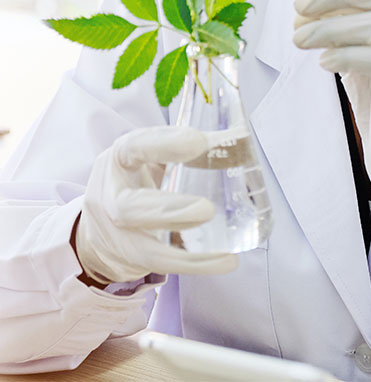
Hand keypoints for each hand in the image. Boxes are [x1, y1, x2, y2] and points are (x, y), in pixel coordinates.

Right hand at [75, 125, 237, 284]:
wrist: (101, 224)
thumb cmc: (136, 179)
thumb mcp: (149, 155)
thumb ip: (183, 146)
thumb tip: (238, 135)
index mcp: (119, 160)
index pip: (134, 147)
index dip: (164, 144)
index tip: (199, 141)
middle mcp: (111, 197)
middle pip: (131, 208)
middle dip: (169, 210)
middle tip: (207, 209)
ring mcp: (119, 234)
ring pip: (145, 246)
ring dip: (187, 251)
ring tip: (223, 250)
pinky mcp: (134, 258)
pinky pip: (164, 265)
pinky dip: (196, 264)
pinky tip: (226, 260)